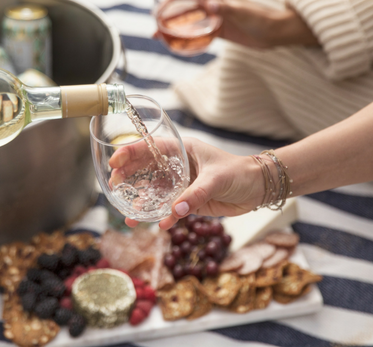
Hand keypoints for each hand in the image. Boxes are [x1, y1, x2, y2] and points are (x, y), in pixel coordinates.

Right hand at [112, 137, 264, 229]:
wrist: (258, 188)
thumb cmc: (239, 172)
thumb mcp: (216, 179)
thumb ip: (195, 195)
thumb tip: (175, 211)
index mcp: (181, 149)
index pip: (149, 147)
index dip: (130, 153)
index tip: (115, 163)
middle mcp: (177, 165)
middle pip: (146, 170)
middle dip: (128, 178)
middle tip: (114, 188)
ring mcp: (181, 184)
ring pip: (155, 192)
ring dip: (142, 203)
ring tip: (129, 215)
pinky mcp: (189, 201)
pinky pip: (170, 209)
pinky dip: (162, 217)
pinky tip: (155, 224)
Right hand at [153, 0, 318, 48]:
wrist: (273, 34)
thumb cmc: (260, 19)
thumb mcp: (243, 13)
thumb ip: (226, 9)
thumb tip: (209, 6)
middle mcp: (211, 0)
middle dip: (166, 7)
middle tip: (155, 19)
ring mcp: (212, 15)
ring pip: (186, 16)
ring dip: (171, 24)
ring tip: (156, 33)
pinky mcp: (215, 29)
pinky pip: (194, 31)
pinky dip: (182, 36)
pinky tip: (172, 43)